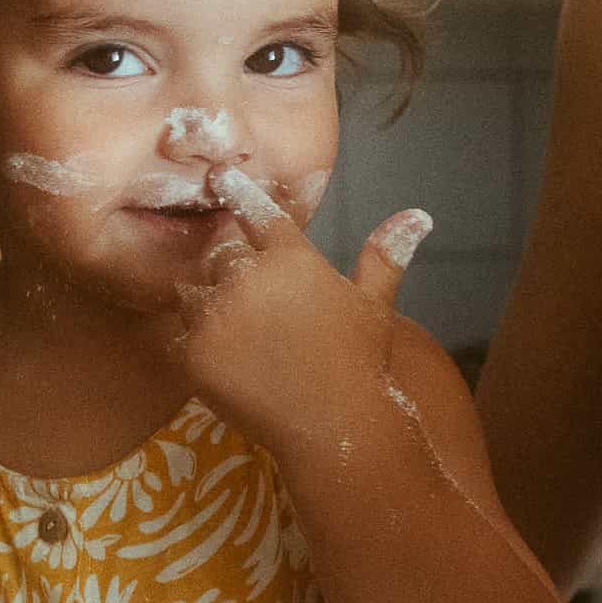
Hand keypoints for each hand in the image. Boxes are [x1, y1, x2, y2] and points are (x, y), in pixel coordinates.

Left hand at [170, 164, 432, 444]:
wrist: (335, 428)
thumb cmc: (359, 363)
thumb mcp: (373, 305)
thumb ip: (384, 256)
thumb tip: (419, 215)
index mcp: (290, 259)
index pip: (256, 211)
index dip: (238, 190)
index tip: (220, 174)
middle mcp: (248, 279)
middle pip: (218, 256)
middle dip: (231, 274)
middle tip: (255, 309)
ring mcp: (216, 317)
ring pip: (193, 293)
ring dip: (209, 307)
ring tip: (241, 338)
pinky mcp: (194, 354)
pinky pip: (182, 336)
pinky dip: (199, 346)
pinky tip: (229, 364)